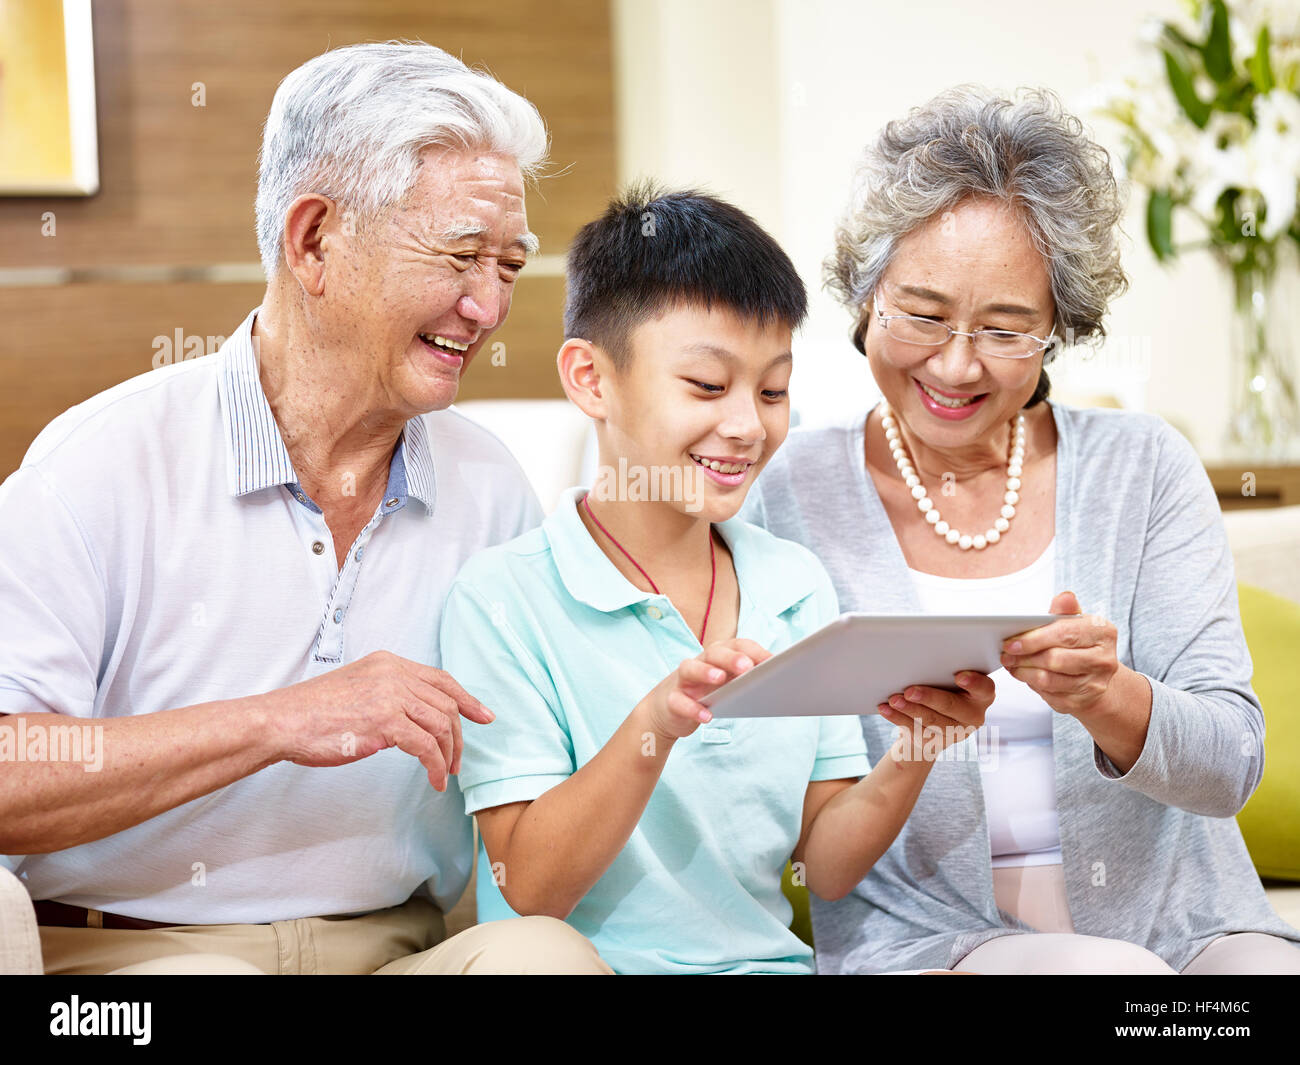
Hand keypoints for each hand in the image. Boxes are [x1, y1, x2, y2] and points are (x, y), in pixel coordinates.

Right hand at [267, 650, 493, 791]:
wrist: (282, 721)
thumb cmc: (312, 713)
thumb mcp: (357, 690)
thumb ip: (387, 695)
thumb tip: (414, 718)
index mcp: (388, 663)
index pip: (441, 679)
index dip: (466, 699)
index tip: (484, 716)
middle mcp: (394, 674)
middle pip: (446, 703)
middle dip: (459, 735)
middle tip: (459, 761)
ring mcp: (390, 695)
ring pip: (441, 725)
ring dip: (448, 755)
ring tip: (444, 774)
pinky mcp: (385, 721)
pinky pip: (426, 747)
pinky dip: (435, 766)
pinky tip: (433, 780)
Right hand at [639, 638, 770, 741]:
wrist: (669, 709)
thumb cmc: (707, 693)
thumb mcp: (728, 684)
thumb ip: (747, 679)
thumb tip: (780, 681)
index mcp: (719, 656)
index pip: (737, 645)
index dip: (754, 651)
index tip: (772, 661)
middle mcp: (700, 662)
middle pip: (714, 653)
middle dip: (731, 658)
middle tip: (747, 667)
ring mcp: (683, 680)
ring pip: (690, 668)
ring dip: (705, 672)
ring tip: (720, 679)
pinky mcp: (671, 700)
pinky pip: (679, 701)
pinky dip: (692, 708)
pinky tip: (706, 716)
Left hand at [876, 670, 995, 760]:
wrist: (932, 724)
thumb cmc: (942, 689)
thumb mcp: (949, 680)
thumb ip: (944, 672)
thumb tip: (917, 657)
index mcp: (982, 696)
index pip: (985, 688)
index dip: (974, 683)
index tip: (959, 676)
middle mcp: (973, 716)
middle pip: (951, 706)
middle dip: (929, 698)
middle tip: (909, 691)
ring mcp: (955, 732)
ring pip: (931, 721)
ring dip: (909, 709)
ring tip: (893, 700)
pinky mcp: (935, 742)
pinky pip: (914, 730)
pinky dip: (897, 717)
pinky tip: (885, 709)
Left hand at [999, 591, 1118, 717]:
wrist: (1095, 675)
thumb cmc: (1079, 643)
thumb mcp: (1074, 622)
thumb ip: (1064, 611)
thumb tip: (1065, 597)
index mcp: (1103, 632)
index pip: (1064, 634)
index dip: (1033, 639)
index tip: (1011, 642)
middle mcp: (1104, 659)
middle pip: (1055, 659)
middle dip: (1024, 657)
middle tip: (1006, 654)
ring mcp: (1095, 683)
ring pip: (1049, 679)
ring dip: (1024, 672)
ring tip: (1011, 664)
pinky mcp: (1082, 701)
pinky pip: (1050, 694)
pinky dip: (1032, 685)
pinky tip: (1024, 675)